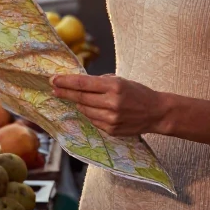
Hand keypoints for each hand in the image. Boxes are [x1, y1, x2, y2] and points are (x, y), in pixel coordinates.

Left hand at [51, 73, 169, 136]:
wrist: (156, 112)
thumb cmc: (138, 93)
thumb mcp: (121, 80)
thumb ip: (101, 82)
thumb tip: (78, 83)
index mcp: (114, 86)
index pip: (83, 83)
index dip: (66, 81)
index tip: (54, 79)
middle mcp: (112, 103)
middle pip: (80, 98)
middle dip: (65, 92)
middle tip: (54, 88)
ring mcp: (111, 118)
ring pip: (85, 110)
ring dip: (78, 104)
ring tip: (76, 98)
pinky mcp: (111, 130)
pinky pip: (93, 120)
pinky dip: (90, 114)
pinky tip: (92, 109)